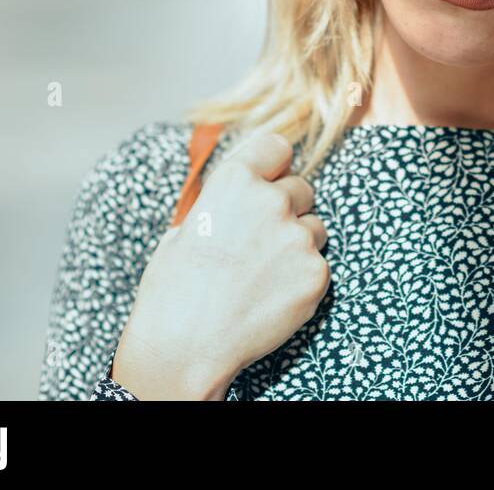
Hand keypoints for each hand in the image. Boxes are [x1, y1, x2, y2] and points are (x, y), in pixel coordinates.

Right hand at [111, 133, 329, 398]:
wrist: (185, 346)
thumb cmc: (174, 290)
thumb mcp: (185, 228)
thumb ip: (224, 202)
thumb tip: (246, 190)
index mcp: (234, 181)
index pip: (276, 147)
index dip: (273, 166)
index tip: (269, 180)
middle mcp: (271, 201)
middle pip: (301, 188)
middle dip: (286, 209)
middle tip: (259, 242)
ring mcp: (298, 237)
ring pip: (313, 228)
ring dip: (297, 244)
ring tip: (260, 275)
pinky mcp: (316, 273)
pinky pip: (319, 264)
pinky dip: (302, 278)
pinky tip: (270, 297)